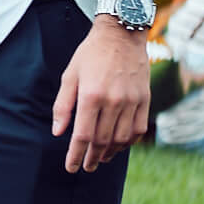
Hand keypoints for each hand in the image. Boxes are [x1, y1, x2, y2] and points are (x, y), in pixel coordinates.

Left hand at [52, 20, 147, 171]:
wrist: (121, 35)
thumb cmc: (90, 55)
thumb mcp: (69, 76)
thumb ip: (62, 105)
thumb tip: (58, 132)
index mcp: (91, 96)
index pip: (82, 136)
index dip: (76, 155)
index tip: (71, 168)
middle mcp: (113, 101)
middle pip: (102, 140)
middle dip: (92, 157)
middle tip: (86, 166)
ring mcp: (132, 101)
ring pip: (122, 138)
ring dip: (110, 152)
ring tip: (100, 158)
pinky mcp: (145, 99)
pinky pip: (139, 129)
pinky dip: (129, 142)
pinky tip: (119, 145)